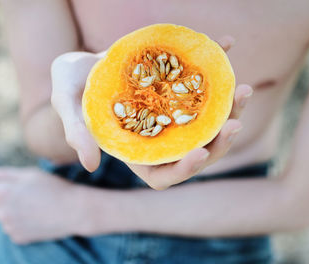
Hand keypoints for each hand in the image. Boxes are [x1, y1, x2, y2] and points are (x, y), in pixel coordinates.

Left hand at [0, 167, 84, 243]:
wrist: (74, 211)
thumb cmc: (54, 188)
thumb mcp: (30, 174)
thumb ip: (3, 173)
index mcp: (2, 193)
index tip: (16, 183)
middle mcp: (1, 212)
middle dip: (6, 196)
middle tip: (30, 194)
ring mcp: (9, 227)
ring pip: (4, 215)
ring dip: (13, 209)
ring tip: (36, 205)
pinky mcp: (18, 238)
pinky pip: (13, 227)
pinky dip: (22, 222)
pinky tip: (37, 217)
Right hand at [51, 36, 252, 189]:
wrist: (81, 63)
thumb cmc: (69, 88)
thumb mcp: (66, 105)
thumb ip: (77, 133)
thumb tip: (90, 165)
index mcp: (135, 150)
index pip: (164, 174)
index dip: (184, 169)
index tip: (200, 153)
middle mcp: (159, 136)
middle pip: (196, 149)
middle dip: (219, 141)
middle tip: (234, 121)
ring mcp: (171, 113)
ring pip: (207, 121)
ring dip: (229, 109)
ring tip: (241, 89)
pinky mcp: (176, 89)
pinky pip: (201, 83)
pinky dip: (216, 65)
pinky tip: (227, 44)